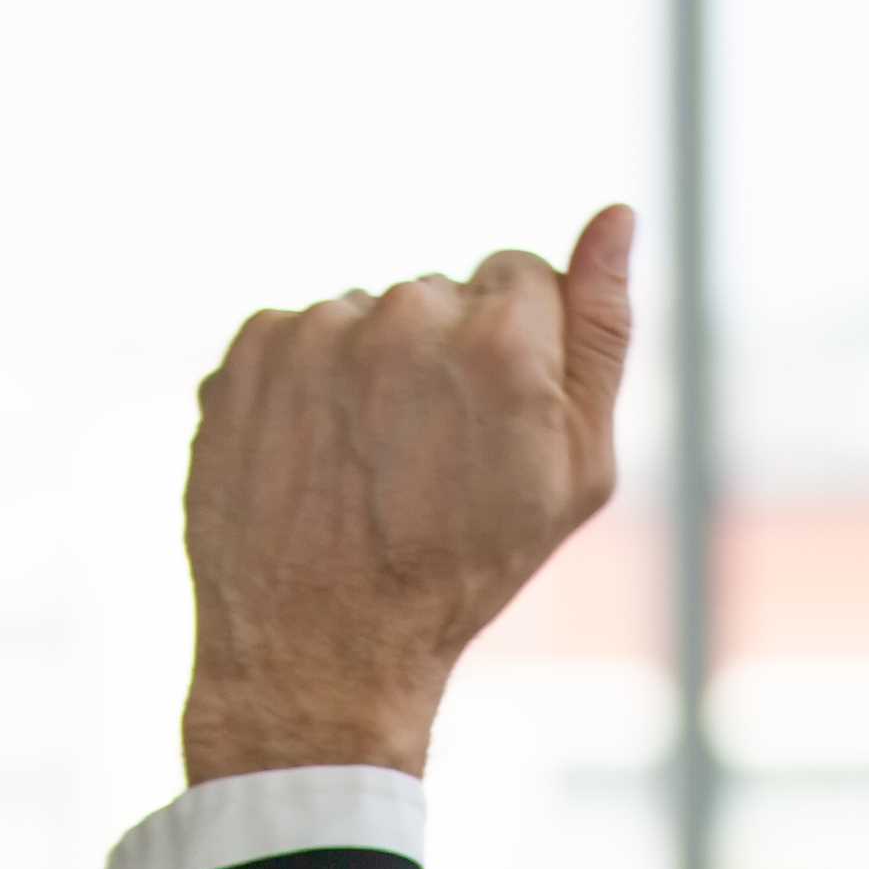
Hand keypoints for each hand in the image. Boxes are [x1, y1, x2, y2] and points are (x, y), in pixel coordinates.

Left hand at [180, 206, 636, 783]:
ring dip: (368, 367)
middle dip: (441, 354)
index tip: (490, 419)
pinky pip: (297, 334)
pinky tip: (317, 456)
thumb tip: (618, 217)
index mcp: (501, 340)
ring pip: (365, 314)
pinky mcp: (250, 348)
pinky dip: (305, 382)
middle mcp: (406, 315)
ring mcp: (317, 329)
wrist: (321, 651)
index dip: (514, 349)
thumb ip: (603, 335)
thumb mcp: (575, 472)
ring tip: (366, 465)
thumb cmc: (465, 570)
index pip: (520, 274)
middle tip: (426, 459)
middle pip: (440, 292)